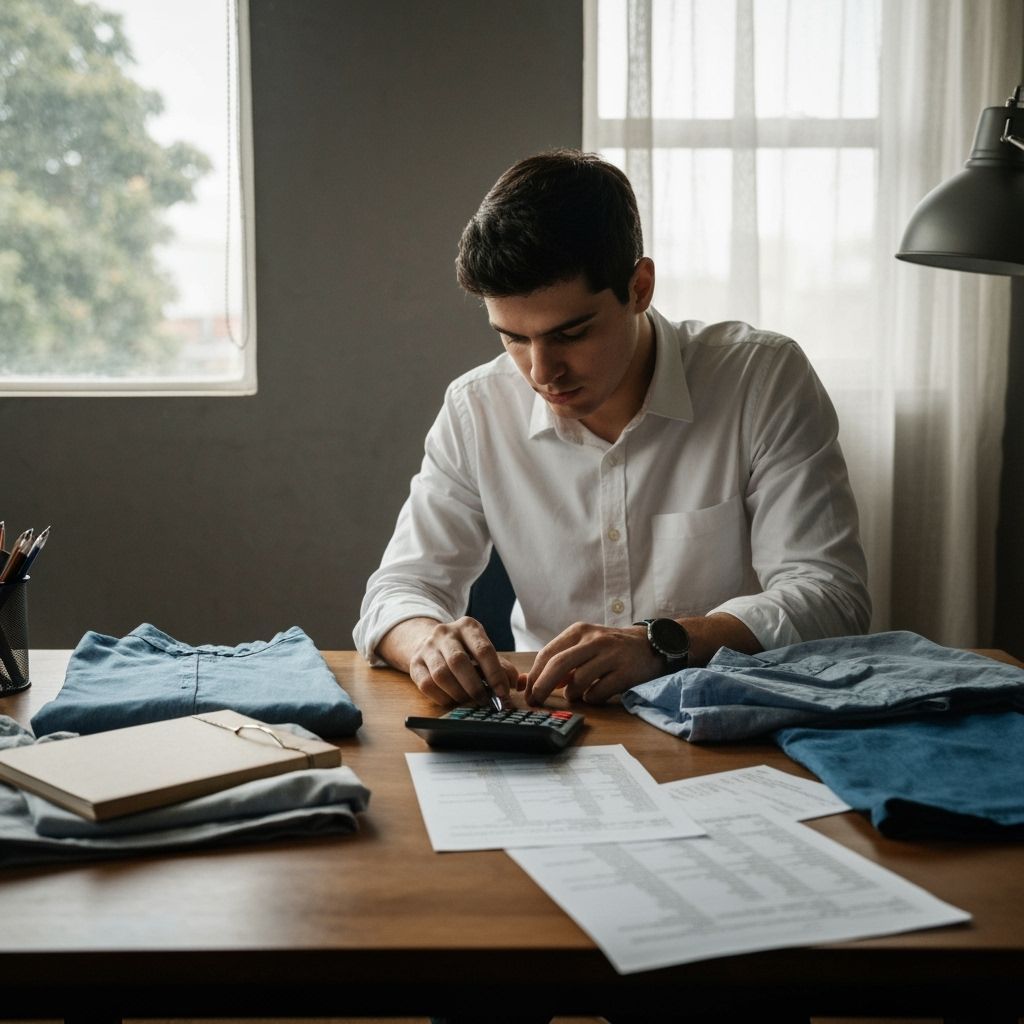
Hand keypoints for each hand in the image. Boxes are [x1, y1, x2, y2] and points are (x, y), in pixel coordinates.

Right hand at [406, 616, 523, 706]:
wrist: (429, 642)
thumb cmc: (465, 650)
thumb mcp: (484, 651)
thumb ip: (502, 667)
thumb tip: (517, 684)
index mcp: (468, 626)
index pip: (483, 650)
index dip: (495, 674)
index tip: (502, 693)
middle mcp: (445, 633)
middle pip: (459, 662)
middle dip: (474, 686)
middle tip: (485, 702)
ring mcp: (427, 647)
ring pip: (441, 674)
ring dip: (458, 693)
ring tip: (470, 702)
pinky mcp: (415, 663)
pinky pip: (427, 684)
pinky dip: (443, 697)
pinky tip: (453, 701)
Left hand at [525, 622, 664, 706]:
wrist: (650, 645)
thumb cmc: (610, 649)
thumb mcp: (584, 646)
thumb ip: (560, 660)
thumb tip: (530, 682)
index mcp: (579, 631)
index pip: (547, 653)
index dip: (534, 676)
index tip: (527, 692)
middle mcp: (594, 640)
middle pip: (558, 665)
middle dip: (542, 686)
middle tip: (536, 701)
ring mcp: (611, 655)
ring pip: (578, 681)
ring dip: (572, 694)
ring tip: (577, 693)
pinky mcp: (626, 672)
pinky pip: (598, 693)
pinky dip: (591, 698)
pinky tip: (595, 693)